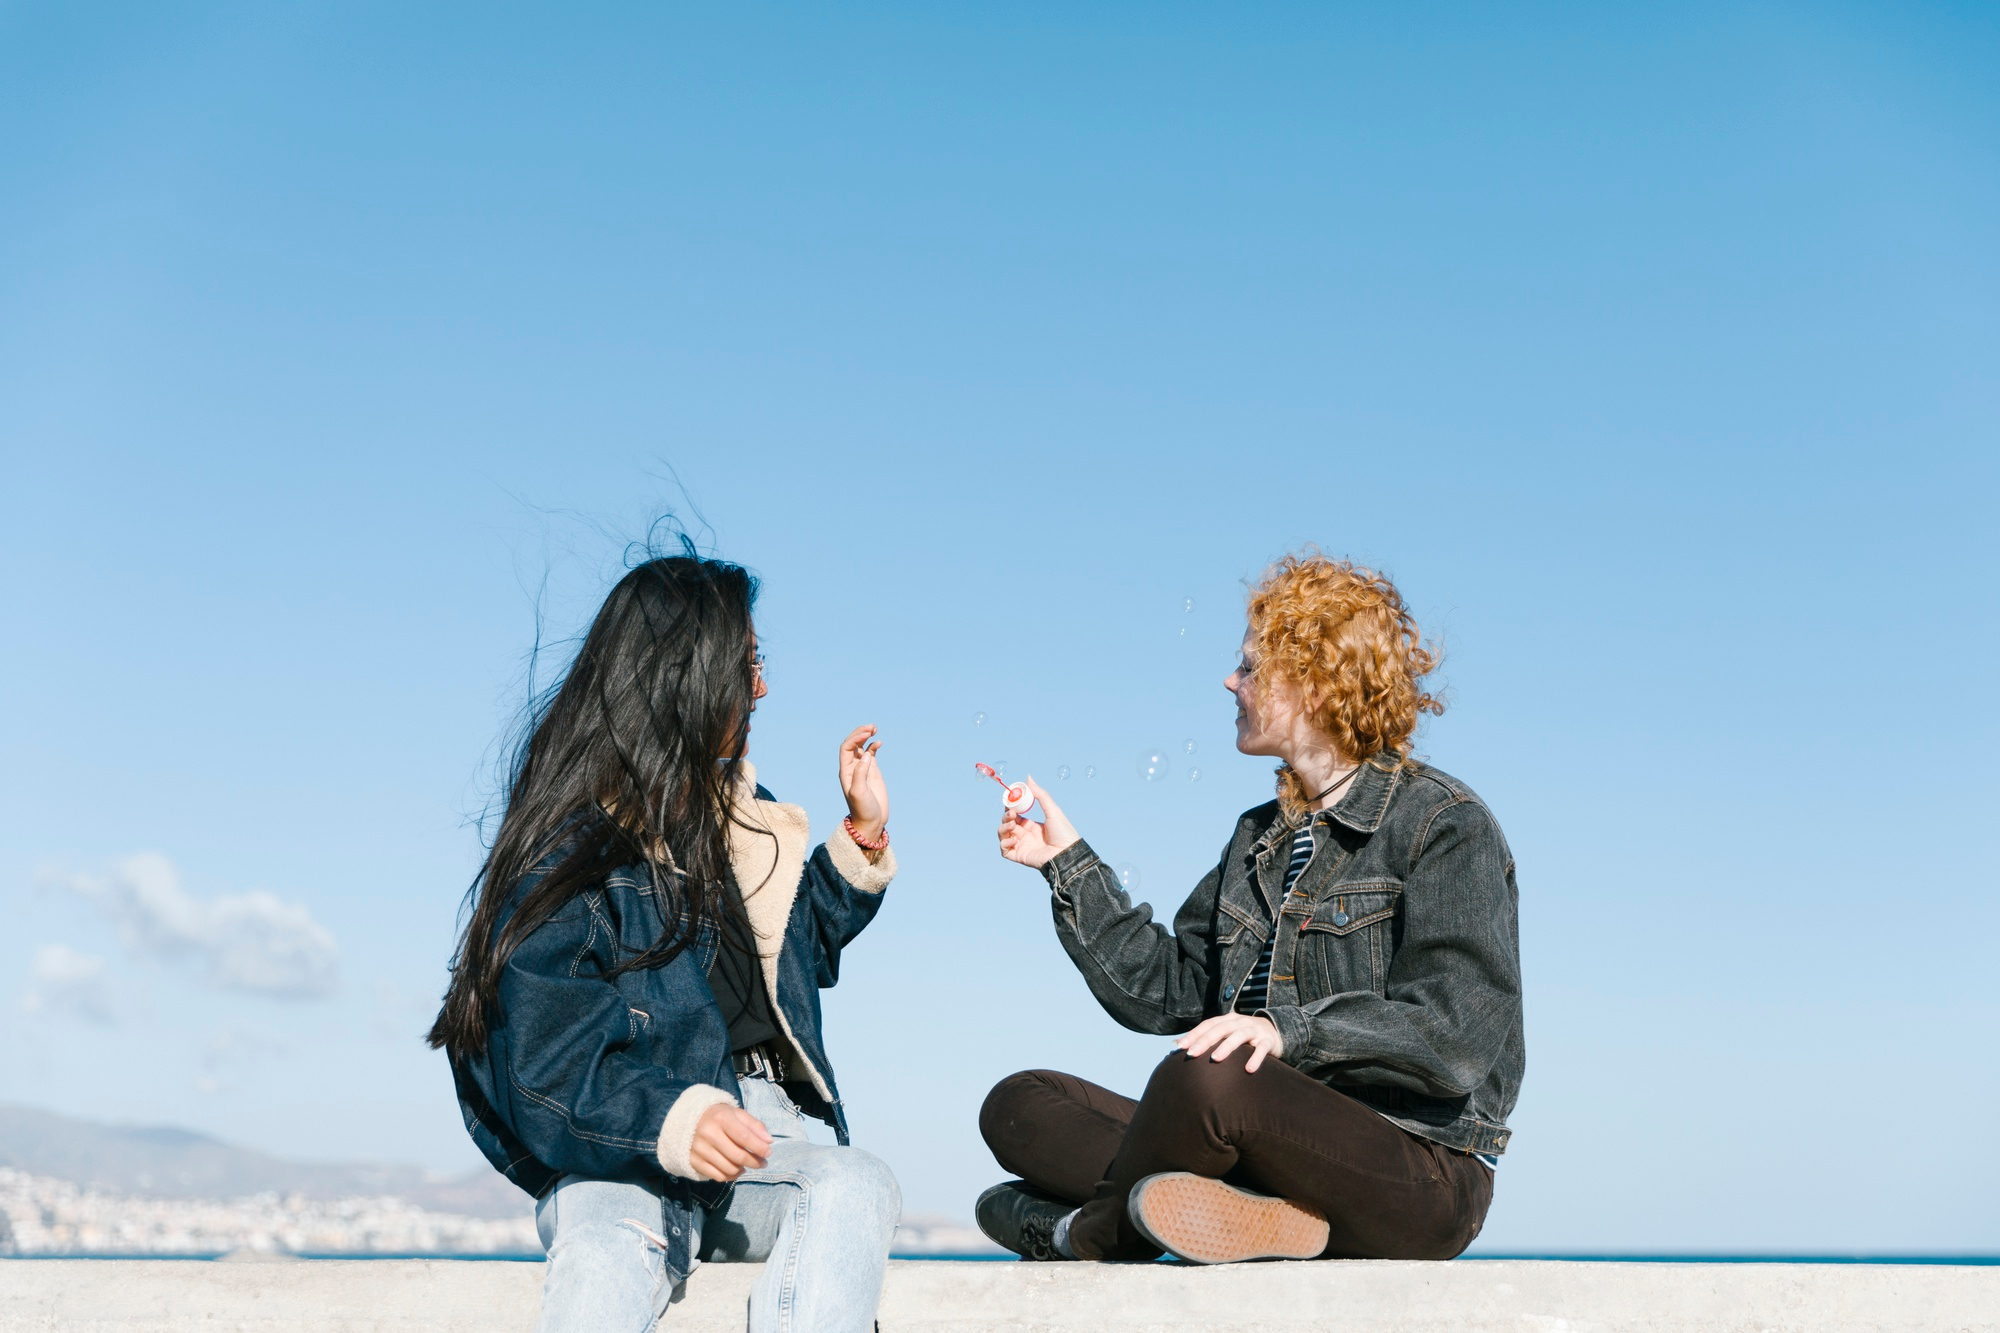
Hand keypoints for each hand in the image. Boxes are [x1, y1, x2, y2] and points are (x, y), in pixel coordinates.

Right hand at [689, 1104, 771, 1181]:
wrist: (689, 1120)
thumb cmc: (719, 1117)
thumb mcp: (737, 1114)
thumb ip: (754, 1125)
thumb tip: (769, 1141)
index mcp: (721, 1118)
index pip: (744, 1137)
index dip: (759, 1147)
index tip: (768, 1153)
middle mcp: (708, 1134)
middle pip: (737, 1156)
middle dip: (755, 1162)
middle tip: (763, 1163)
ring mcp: (699, 1149)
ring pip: (728, 1168)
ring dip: (743, 1170)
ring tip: (748, 1165)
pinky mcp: (693, 1161)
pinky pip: (717, 1176)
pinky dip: (731, 1176)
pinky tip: (737, 1171)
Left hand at [839, 725, 888, 841]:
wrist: (871, 821)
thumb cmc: (863, 810)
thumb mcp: (859, 792)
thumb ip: (861, 772)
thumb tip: (866, 754)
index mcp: (845, 771)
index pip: (846, 748)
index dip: (855, 738)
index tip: (867, 733)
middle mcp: (852, 768)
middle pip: (852, 744)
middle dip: (860, 733)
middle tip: (871, 727)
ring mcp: (862, 769)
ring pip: (861, 747)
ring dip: (866, 736)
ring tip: (874, 728)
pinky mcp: (872, 772)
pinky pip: (871, 754)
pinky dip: (874, 746)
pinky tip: (879, 742)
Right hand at [995, 777, 1080, 869]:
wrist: (1067, 853)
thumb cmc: (1064, 832)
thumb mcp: (1052, 810)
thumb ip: (1040, 794)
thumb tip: (1028, 777)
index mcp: (1032, 826)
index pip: (1015, 815)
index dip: (1010, 808)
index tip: (1010, 801)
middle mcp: (1025, 836)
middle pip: (1007, 824)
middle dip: (1005, 816)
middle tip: (1012, 813)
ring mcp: (1021, 846)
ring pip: (1003, 835)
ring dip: (1003, 828)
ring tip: (1012, 824)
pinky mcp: (1019, 856)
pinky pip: (1004, 850)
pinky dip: (1004, 843)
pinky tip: (1014, 838)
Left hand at [1177, 1013, 1284, 1072]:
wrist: (1275, 1031)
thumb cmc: (1244, 1036)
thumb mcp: (1228, 1033)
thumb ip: (1208, 1038)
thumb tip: (1176, 1045)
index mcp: (1228, 1020)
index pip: (1208, 1024)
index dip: (1194, 1034)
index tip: (1179, 1046)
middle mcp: (1240, 1022)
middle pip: (1220, 1029)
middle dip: (1205, 1040)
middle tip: (1192, 1054)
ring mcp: (1255, 1030)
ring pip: (1239, 1036)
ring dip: (1227, 1046)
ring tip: (1215, 1059)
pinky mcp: (1268, 1041)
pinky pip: (1262, 1049)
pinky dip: (1256, 1058)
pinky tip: (1249, 1069)